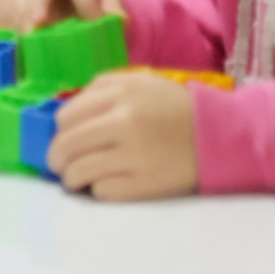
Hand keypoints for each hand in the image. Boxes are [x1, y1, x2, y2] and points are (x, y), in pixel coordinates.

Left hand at [48, 71, 198, 198]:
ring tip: (75, 179)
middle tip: (59, 164)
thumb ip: (103, 89)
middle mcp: (124, 123)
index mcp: (120, 94)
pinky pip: (103, 191)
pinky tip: (105, 185)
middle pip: (67, 144)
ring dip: (71, 177)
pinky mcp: (145, 184)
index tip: (62, 139)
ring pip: (79, 171)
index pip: (66, 116)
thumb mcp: (141, 82)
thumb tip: (66, 114)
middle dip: (56, 158)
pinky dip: (98, 189)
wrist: (218, 136)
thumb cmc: (174, 108)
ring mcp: (134, 155)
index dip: (59, 131)